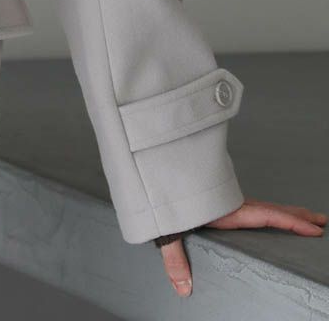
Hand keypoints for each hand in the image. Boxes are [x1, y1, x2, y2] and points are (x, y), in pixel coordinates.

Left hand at [158, 198, 326, 296]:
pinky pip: (251, 205)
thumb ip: (176, 260)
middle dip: (298, 215)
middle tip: (322, 220)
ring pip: (262, 205)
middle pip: (271, 208)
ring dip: (285, 210)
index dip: (291, 221)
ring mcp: (225, 201)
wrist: (147, 169)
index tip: (314, 228)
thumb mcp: (168, 230)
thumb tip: (183, 288)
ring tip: (306, 216)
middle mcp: (229, 205)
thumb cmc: (159, 196)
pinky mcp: (219, 200)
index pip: (266, 216)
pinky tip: (269, 214)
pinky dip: (267, 208)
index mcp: (226, 211)